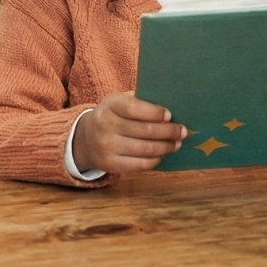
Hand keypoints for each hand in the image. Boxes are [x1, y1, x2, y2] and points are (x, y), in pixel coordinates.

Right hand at [72, 92, 186, 173]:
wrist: (85, 138)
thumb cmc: (112, 115)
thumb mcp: (118, 102)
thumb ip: (139, 101)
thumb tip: (170, 104)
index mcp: (110, 105)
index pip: (135, 108)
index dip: (155, 113)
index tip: (170, 115)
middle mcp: (105, 126)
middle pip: (145, 130)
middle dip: (168, 132)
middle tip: (182, 131)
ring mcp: (106, 147)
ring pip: (145, 149)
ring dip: (166, 147)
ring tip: (176, 143)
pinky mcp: (110, 165)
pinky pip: (139, 165)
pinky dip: (155, 160)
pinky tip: (162, 154)